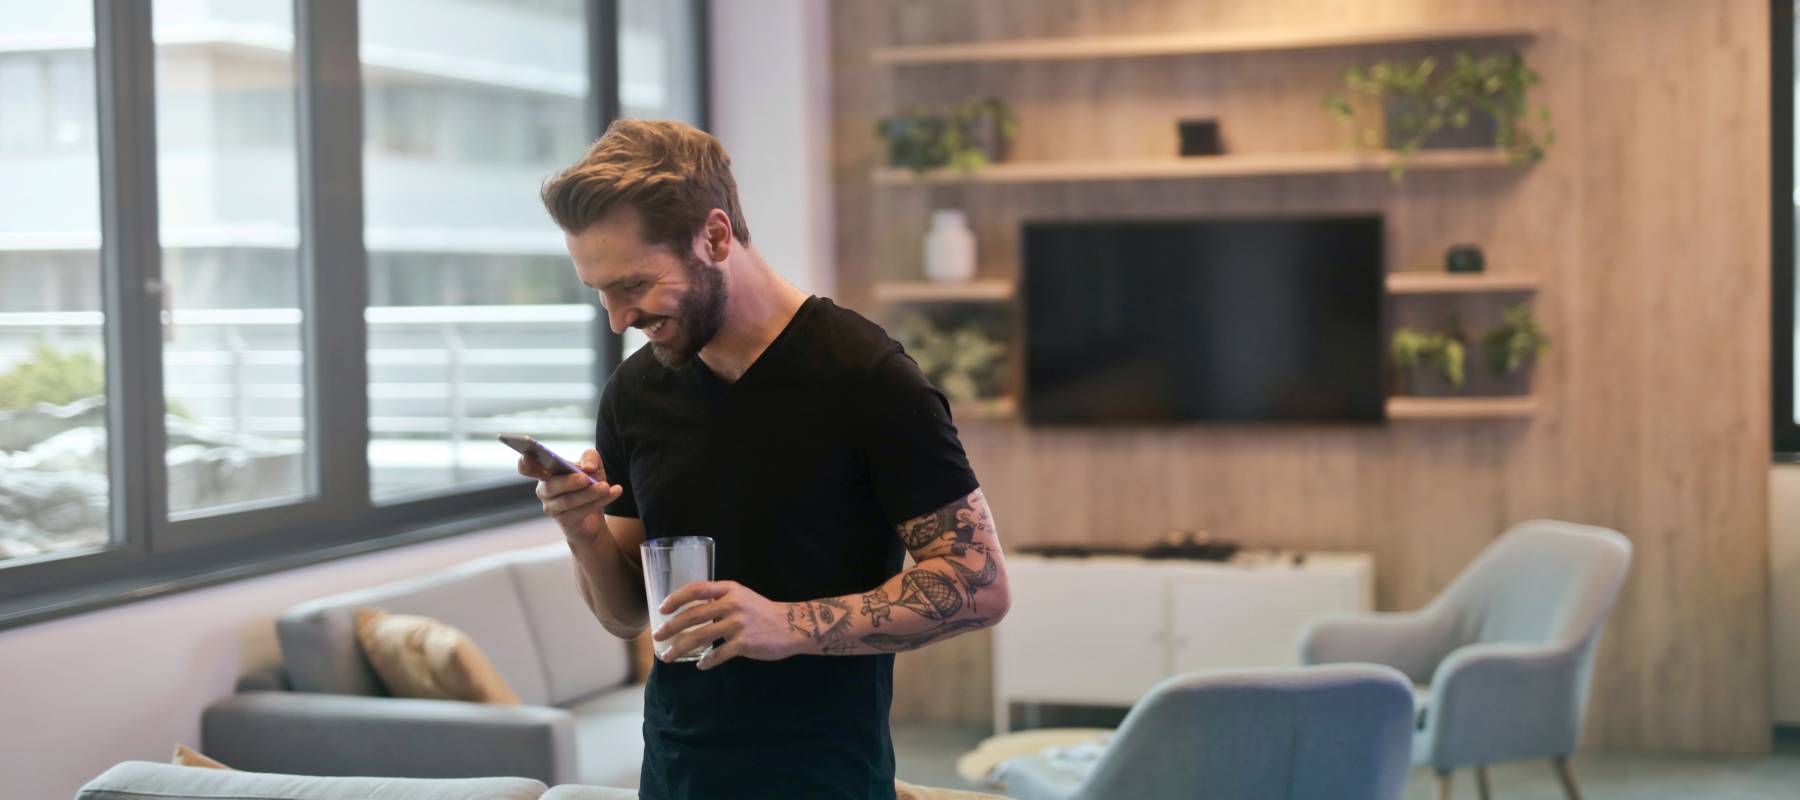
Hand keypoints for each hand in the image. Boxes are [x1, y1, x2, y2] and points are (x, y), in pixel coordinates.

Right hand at [522, 448, 622, 544]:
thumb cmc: (588, 485)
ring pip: (568, 500)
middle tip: (586, 478)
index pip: (526, 467)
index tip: (527, 456)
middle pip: (551, 485)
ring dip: (590, 493)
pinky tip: (615, 492)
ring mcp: (552, 508)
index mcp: (546, 472)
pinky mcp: (564, 522)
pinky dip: (599, 501)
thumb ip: (590, 457)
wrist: (595, 515)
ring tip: (606, 487)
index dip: (525, 462)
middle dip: (570, 481)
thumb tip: (588, 467)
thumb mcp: (592, 466)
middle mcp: (544, 490)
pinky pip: (581, 511)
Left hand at [653, 580, 799, 670]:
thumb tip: (693, 612)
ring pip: (700, 637)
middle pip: (693, 616)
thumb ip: (720, 600)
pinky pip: (718, 655)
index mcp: (730, 590)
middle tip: (657, 637)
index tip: (662, 609)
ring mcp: (738, 625)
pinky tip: (701, 665)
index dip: (676, 598)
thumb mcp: (742, 597)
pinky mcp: (744, 644)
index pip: (696, 589)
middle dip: (670, 628)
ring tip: (668, 656)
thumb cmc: (763, 612)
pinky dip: (707, 661)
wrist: (793, 626)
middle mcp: (732, 605)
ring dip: (680, 648)